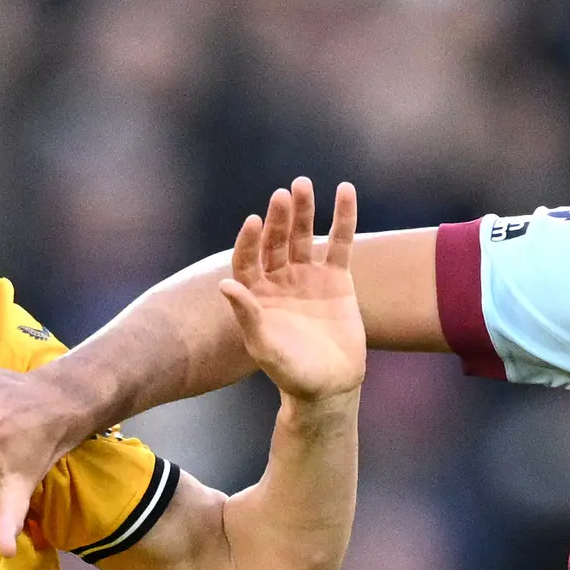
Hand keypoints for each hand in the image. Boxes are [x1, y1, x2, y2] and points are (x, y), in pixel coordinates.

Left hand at [221, 178, 363, 406]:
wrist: (329, 385)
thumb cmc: (292, 372)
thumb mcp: (265, 347)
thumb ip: (247, 315)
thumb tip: (224, 285)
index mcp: (256, 294)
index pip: (247, 259)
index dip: (250, 241)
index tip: (255, 221)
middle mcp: (278, 279)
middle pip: (276, 241)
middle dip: (279, 218)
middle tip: (283, 194)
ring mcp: (307, 275)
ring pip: (304, 236)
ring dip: (304, 210)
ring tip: (304, 184)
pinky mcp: (337, 277)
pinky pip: (339, 243)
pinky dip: (343, 218)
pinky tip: (345, 191)